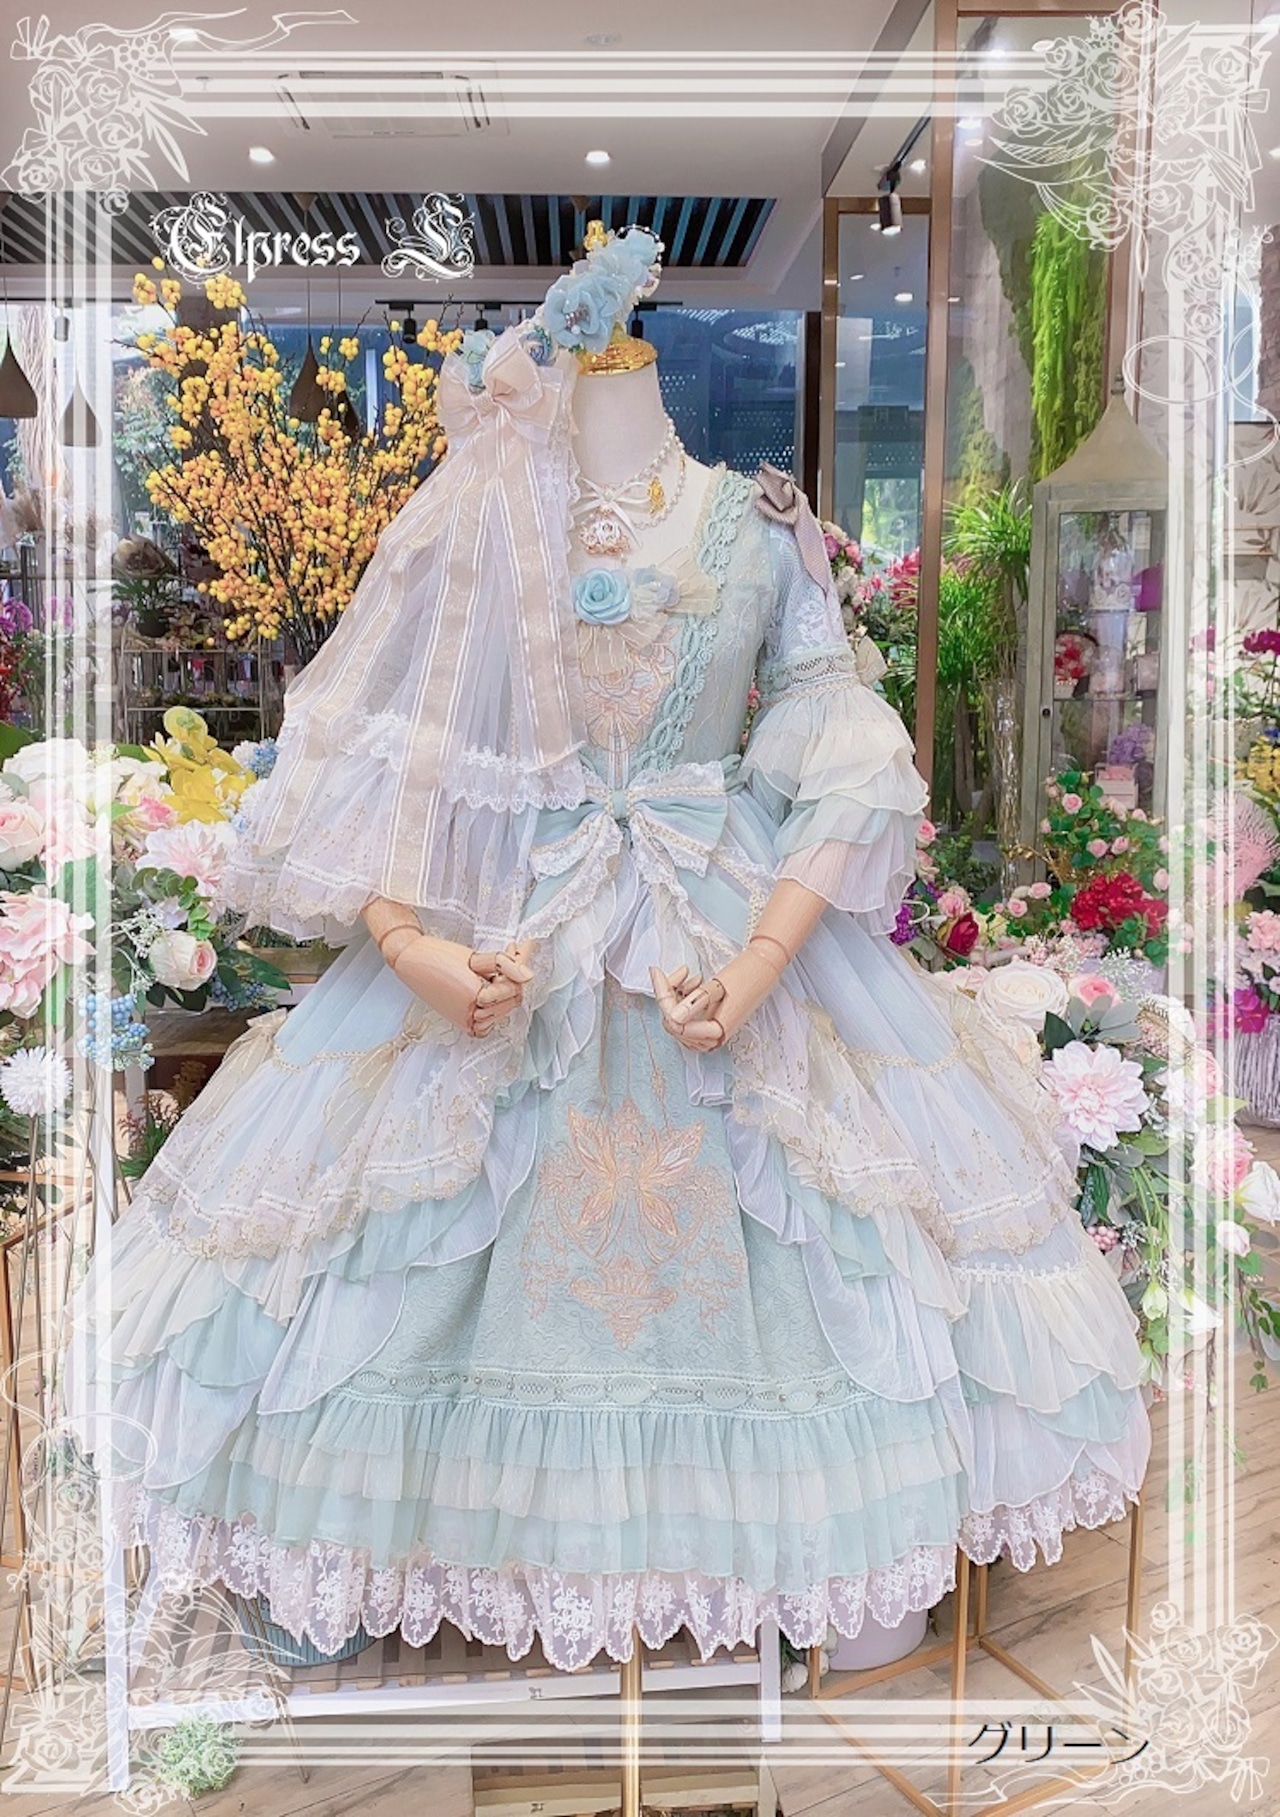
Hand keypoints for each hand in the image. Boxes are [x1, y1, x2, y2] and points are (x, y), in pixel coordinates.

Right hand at [395, 936, 534, 1036]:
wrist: (411, 961)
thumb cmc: (438, 956)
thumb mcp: (474, 957)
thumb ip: (504, 965)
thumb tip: (528, 975)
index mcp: (477, 998)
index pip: (515, 990)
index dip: (515, 968)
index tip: (511, 948)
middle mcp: (473, 1017)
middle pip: (511, 1002)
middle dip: (510, 979)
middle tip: (504, 955)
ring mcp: (467, 1023)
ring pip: (502, 1011)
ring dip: (501, 991)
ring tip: (489, 971)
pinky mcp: (461, 1023)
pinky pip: (488, 1022)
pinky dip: (491, 1007)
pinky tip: (485, 989)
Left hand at [650, 945, 783, 1052]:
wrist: (764, 970)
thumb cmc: (746, 976)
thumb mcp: (718, 987)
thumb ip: (696, 1002)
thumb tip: (674, 1017)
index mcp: (715, 1032)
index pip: (675, 1020)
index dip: (663, 993)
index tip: (655, 969)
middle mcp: (711, 1040)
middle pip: (672, 1022)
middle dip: (670, 994)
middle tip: (682, 972)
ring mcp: (709, 1035)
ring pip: (676, 1020)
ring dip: (677, 996)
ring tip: (694, 978)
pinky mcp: (708, 1026)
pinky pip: (685, 1017)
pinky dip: (684, 999)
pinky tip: (695, 984)